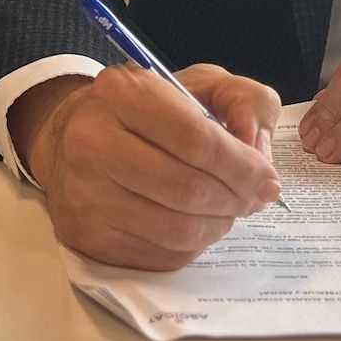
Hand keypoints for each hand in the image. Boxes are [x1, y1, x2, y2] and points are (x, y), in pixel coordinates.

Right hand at [11, 63, 281, 271]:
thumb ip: (246, 100)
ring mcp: (84, 193)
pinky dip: (192, 245)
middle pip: (187, 189)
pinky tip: (193, 223)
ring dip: (217, 226)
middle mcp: (92, 141)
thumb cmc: (149, 111)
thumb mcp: (201, 84)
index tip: (267, 178)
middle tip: (253, 199)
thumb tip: (257, 149)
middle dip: (235, 200)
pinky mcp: (87, 236)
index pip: (196, 140)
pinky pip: (160, 256)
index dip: (243, 166)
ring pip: (177, 230)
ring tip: (225, 210)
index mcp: (121, 91)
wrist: (74, 140)